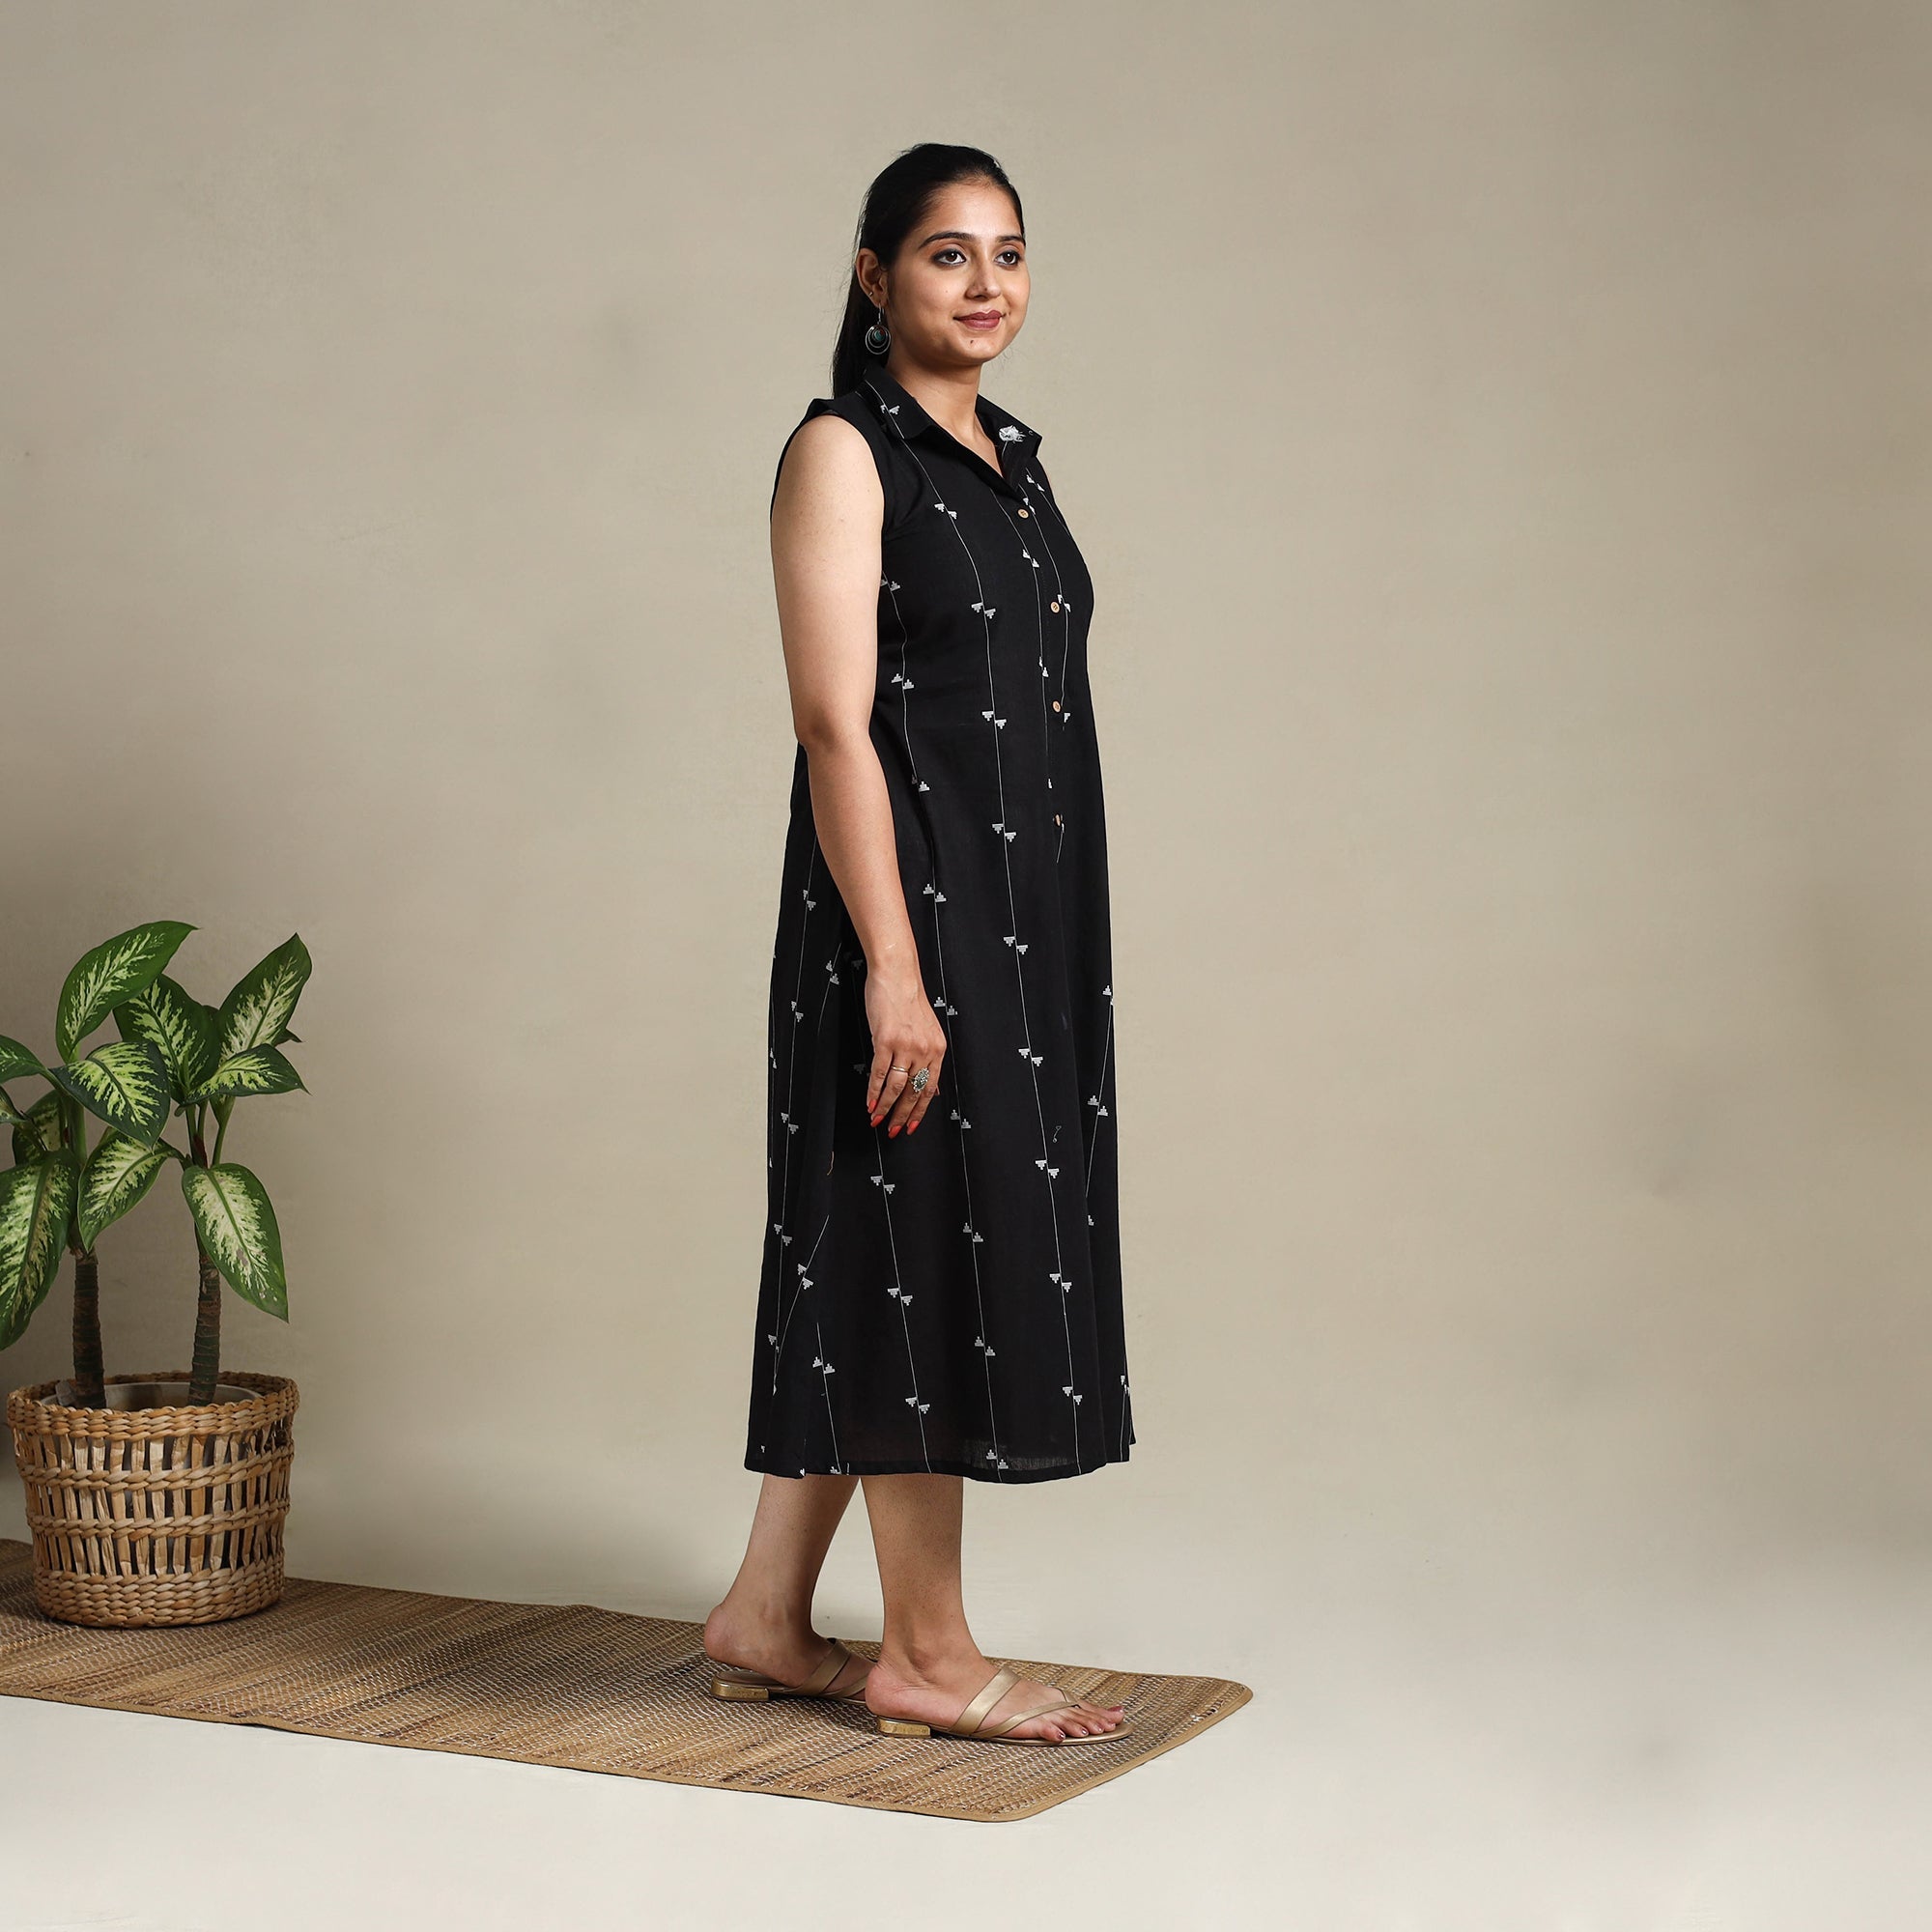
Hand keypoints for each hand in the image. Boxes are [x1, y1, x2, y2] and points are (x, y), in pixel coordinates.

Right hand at [863, 966, 945, 1135]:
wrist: (897, 976)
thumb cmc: (908, 1000)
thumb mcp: (926, 1030)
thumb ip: (928, 1056)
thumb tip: (928, 1086)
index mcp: (937, 1049)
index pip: (929, 1088)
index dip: (920, 1110)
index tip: (911, 1126)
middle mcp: (925, 1050)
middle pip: (913, 1092)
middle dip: (902, 1115)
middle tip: (892, 1130)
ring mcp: (905, 1046)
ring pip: (896, 1087)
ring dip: (885, 1107)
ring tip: (876, 1120)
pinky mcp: (885, 1040)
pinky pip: (879, 1073)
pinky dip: (873, 1091)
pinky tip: (869, 1102)